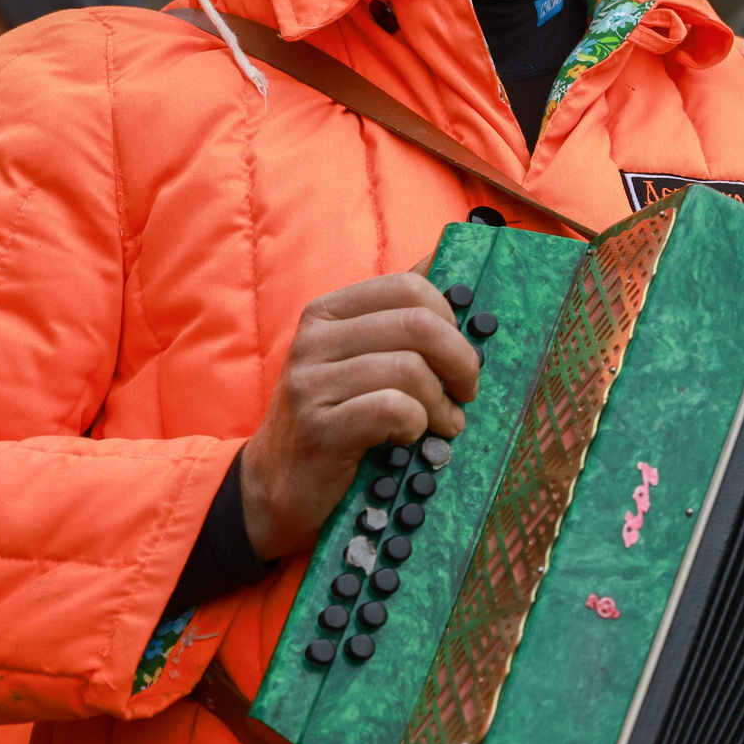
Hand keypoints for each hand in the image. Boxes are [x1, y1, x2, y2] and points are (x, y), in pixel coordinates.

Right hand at [241, 274, 479, 562]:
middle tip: (466, 391)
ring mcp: (312, 383)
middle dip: (460, 361)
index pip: (410, 287)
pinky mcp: (320, 427)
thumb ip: (397, 315)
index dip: (451, 320)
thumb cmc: (335, 417)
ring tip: (443, 423)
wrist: (277, 486)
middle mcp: (315, 340)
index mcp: (329, 312)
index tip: (458, 353)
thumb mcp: (360, 359)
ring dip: (442, 403)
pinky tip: (411, 437)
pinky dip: (417, 424)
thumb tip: (443, 257)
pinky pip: (393, 409)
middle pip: (419, 325)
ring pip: (411, 370)